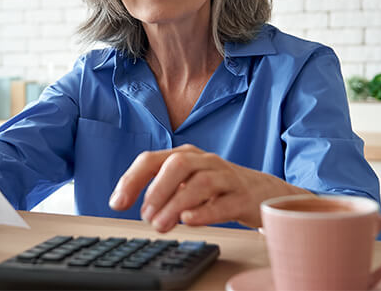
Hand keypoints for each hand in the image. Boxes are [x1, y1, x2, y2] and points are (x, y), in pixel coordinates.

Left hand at [108, 144, 310, 231]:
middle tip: (144, 216)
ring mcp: (226, 177)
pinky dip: (205, 211)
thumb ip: (159, 190)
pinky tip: (189, 220)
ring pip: (201, 183)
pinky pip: (224, 202)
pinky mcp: (243, 197)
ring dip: (176, 204)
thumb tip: (129, 203)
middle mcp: (205, 161)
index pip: (152, 160)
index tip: (117, 203)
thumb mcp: (186, 182)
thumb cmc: (217, 188)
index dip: (131, 180)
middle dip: (157, 189)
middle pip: (177, 164)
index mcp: (185, 156)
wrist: (263, 192)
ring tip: (161, 225)